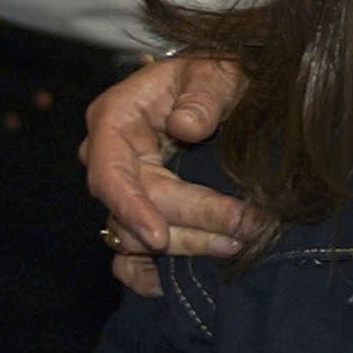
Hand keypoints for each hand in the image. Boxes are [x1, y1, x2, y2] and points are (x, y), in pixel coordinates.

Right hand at [85, 53, 254, 292]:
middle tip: (243, 231)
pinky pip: (130, 257)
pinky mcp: (139, 212)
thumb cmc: (219, 70)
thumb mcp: (217, 69)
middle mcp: (112, 158)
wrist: (228, 82)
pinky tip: (180, 284)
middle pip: (132, 211)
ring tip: (239, 244)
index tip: (160, 236)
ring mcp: (124, 189)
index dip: (132, 207)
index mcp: (116, 119)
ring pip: (136, 238)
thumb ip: (204, 94)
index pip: (110, 173)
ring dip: (187, 246)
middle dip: (188, 226)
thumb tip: (186, 127)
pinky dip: (151, 275)